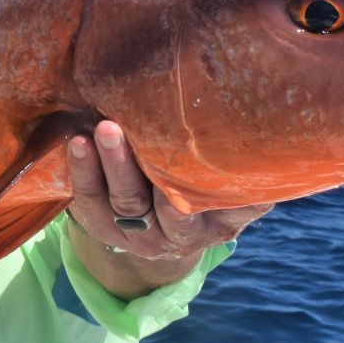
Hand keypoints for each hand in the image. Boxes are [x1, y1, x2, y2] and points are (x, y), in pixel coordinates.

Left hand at [67, 120, 271, 293]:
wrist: (148, 229)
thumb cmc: (193, 184)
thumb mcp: (220, 186)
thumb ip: (234, 160)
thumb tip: (265, 107)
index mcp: (221, 221)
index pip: (235, 207)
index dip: (228, 188)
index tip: (217, 153)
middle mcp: (183, 233)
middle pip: (170, 206)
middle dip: (155, 168)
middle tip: (139, 127)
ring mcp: (140, 234)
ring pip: (128, 201)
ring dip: (114, 163)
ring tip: (104, 128)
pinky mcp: (103, 226)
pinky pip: (90, 200)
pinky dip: (83, 170)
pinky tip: (78, 142)